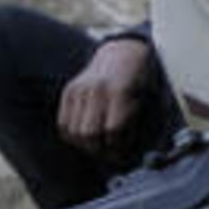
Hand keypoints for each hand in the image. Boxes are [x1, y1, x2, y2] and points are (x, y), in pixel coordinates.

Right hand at [57, 37, 152, 158]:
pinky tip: (86, 137)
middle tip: (110, 155)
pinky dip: (72, 135)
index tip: (123, 156)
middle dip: (100, 150)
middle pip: (88, 134)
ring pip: (73, 132)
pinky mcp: (68, 91)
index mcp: (118, 91)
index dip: (117, 148)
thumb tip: (124, 153)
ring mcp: (79, 89)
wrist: (122, 53)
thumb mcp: (144, 100)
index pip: (112, 131)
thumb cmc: (138, 80)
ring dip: (85, 145)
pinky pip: (63, 123)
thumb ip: (133, 125)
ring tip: (99, 146)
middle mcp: (95, 89)